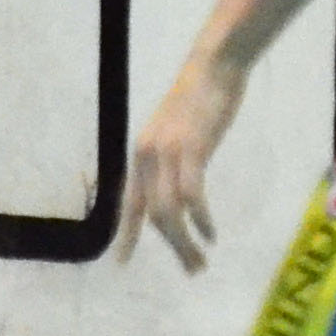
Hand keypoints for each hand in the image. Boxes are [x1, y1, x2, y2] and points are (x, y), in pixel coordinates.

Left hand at [113, 54, 244, 271]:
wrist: (213, 66)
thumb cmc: (200, 97)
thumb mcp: (177, 133)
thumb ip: (173, 160)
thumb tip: (179, 188)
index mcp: (140, 154)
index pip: (128, 202)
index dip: (126, 234)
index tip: (122, 262)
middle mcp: (146, 156)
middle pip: (152, 215)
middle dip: (171, 247)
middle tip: (192, 269)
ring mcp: (166, 152)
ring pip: (168, 211)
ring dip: (184, 242)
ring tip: (200, 261)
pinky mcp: (191, 148)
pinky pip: (191, 195)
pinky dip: (200, 219)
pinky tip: (211, 234)